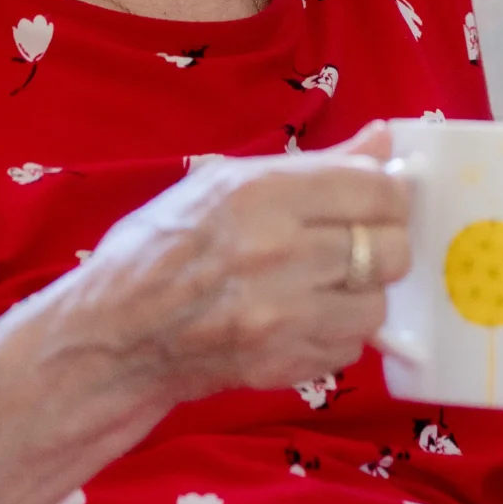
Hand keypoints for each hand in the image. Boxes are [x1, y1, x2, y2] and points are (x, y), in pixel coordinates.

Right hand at [78, 120, 412, 400]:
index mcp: (263, 194)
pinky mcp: (284, 364)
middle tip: (356, 245)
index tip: (378, 201)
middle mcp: (278, 252)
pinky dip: (336, 333)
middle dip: (383, 245)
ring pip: (377, 304)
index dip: (389, 195)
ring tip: (326, 286)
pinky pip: (349, 347)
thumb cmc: (160, 249)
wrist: (112, 337)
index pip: (377, 190)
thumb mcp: (225, 183)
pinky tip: (304, 318)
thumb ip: (318, 164)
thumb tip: (384, 139)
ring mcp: (283, 316)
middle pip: (390, 249)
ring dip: (361, 295)